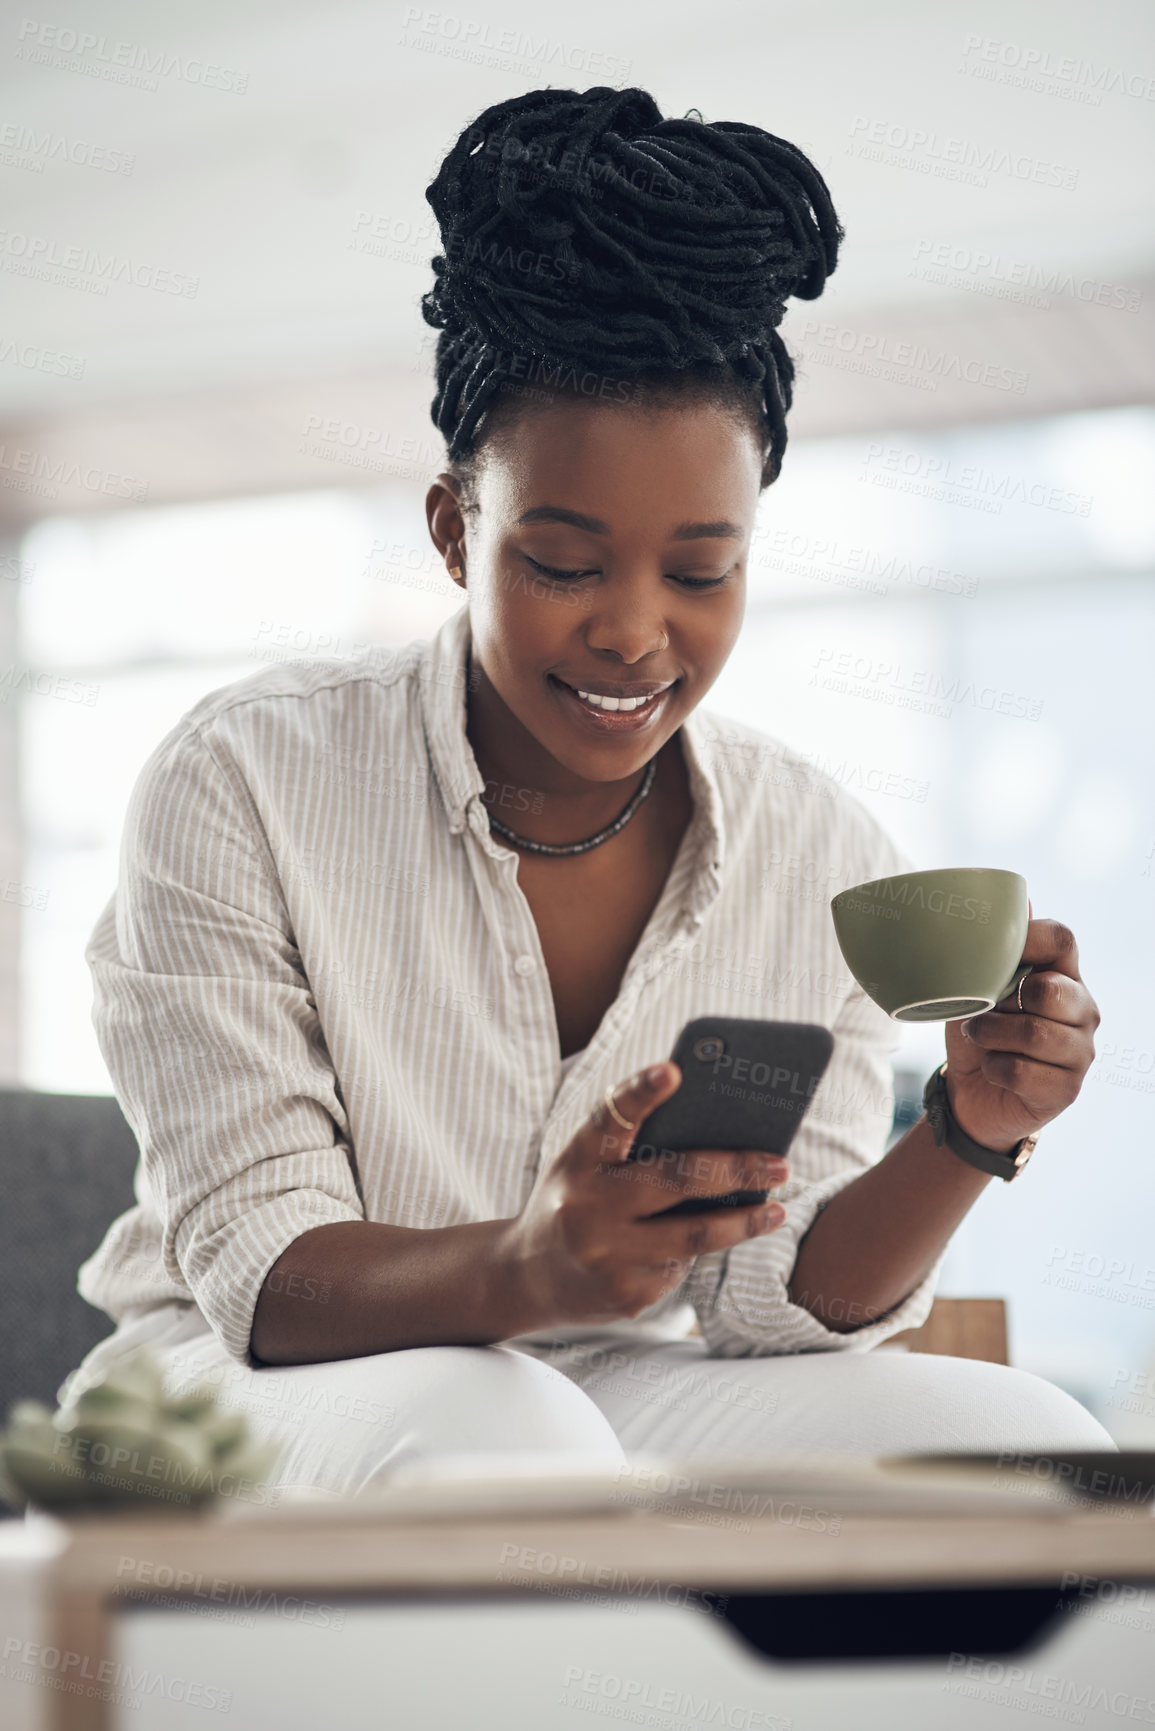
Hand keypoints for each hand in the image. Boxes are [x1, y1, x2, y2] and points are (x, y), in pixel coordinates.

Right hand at [497, 1062, 789, 1331]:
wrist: (525, 1276)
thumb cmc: (574, 1200)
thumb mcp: (584, 1165)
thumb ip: (632, 1148)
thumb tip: (721, 1136)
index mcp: (576, 1161)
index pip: (609, 1119)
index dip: (639, 1092)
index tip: (673, 1070)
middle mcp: (586, 1206)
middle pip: (675, 1180)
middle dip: (736, 1169)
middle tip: (780, 1163)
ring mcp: (605, 1255)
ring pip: (694, 1236)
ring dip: (744, 1223)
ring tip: (777, 1210)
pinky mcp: (624, 1295)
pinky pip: (679, 1269)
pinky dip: (698, 1252)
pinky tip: (711, 1243)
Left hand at [943, 908, 1099, 1153]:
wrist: (973, 1094)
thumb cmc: (980, 1033)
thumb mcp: (976, 988)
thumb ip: (995, 950)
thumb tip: (1020, 898)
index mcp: (1063, 975)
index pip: (1062, 938)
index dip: (1025, 939)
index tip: (992, 956)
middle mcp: (1082, 1010)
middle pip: (1050, 989)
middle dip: (1001, 1002)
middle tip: (981, 1011)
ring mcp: (1080, 1051)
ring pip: (1034, 1034)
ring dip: (990, 1035)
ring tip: (979, 1037)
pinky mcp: (1068, 1089)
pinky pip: (1022, 1071)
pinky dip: (994, 1068)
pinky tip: (993, 1067)